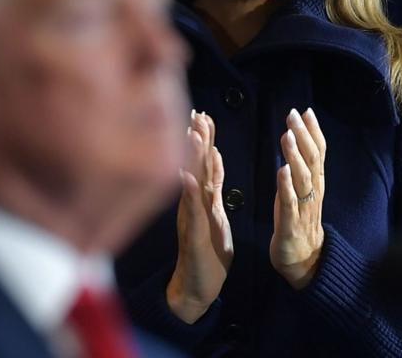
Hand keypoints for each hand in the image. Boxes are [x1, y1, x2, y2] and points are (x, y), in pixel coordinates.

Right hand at [166, 111, 232, 323]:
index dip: (205, 140)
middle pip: (197, 167)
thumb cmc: (206, 256)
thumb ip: (210, 196)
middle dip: (198, 139)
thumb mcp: (214, 220)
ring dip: (193, 159)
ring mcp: (191, 219)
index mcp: (203, 201)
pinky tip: (187, 176)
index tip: (203, 115)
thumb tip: (208, 172)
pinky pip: (191, 211)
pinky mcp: (192, 235)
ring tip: (192, 133)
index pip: (205, 164)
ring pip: (192, 183)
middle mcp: (194, 205)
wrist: (195, 288)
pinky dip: (189, 193)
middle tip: (197, 113)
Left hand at [270, 108, 326, 288]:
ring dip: (295, 155)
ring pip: (302, 178)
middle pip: (311, 160)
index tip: (305, 110)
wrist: (304, 261)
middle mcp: (312, 192)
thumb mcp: (299, 191)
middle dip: (303, 135)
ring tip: (287, 135)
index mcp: (314, 184)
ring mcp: (303, 208)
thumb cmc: (297, 221)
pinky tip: (282, 171)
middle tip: (293, 114)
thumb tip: (295, 139)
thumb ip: (300, 168)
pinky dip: (287, 186)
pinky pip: (291, 203)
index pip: (317, 153)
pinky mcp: (291, 224)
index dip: (313, 132)